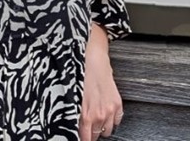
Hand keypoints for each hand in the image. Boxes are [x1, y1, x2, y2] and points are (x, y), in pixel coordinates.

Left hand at [78, 24, 123, 140]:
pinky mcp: (117, 103)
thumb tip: (72, 125)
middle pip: (95, 136)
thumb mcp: (72, 96)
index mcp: (85, 114)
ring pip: (107, 131)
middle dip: (90, 133)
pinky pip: (117, 121)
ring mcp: (109, 110)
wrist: (92, 58)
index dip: (82, 138)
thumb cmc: (78, 74)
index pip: (85, 138)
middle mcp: (99, 115)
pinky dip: (112, 120)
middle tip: (86, 127)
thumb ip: (74, 114)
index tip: (81, 136)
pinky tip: (106, 114)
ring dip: (101, 127)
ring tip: (95, 119)